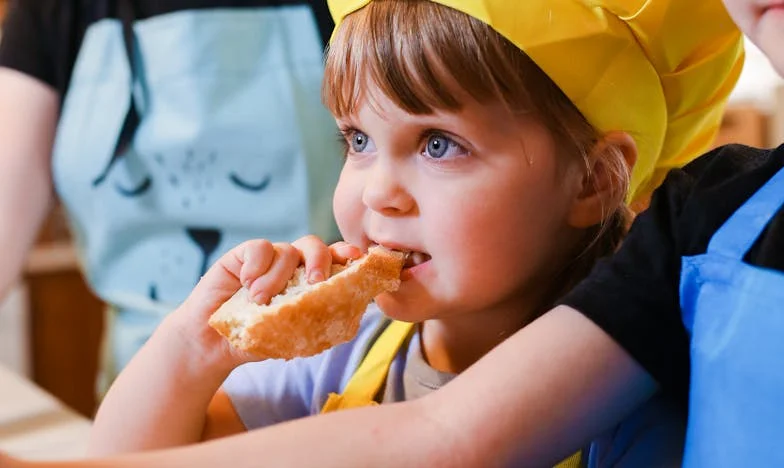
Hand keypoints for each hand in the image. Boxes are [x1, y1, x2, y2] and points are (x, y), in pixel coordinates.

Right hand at [173, 236, 362, 364]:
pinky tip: (246, 283)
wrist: (214, 344)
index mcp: (309, 281)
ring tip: (260, 300)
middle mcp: (292, 265)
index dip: (346, 253)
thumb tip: (347, 316)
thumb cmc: (259, 339)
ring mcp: (268, 259)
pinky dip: (256, 264)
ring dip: (277, 276)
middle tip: (314, 282)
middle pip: (314, 246)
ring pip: (286, 250)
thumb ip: (315, 320)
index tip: (356, 256)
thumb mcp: (291, 334)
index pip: (334, 259)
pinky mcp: (242, 256)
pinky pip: (258, 248)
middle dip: (319, 260)